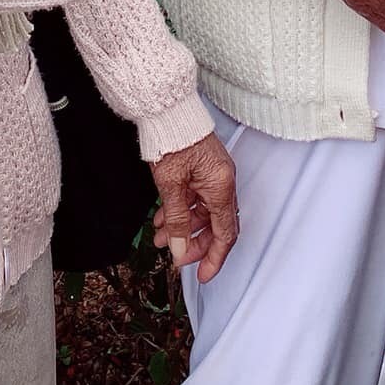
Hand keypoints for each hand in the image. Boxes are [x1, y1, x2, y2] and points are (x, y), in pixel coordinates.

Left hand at [150, 133, 237, 284]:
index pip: (225, 233)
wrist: (166, 109)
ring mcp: (213, 175)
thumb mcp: (170, 186)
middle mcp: (222, 182)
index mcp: (221, 187)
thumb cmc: (172, 140)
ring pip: (202, 212)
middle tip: (175, 257)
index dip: (215, 258)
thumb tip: (180, 250)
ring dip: (182, 227)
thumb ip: (176, 222)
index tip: (204, 275)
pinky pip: (195, 198)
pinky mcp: (203, 169)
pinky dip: (180, 211)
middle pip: (214, 225)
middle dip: (194, 244)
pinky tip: (161, 218)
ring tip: (159, 237)